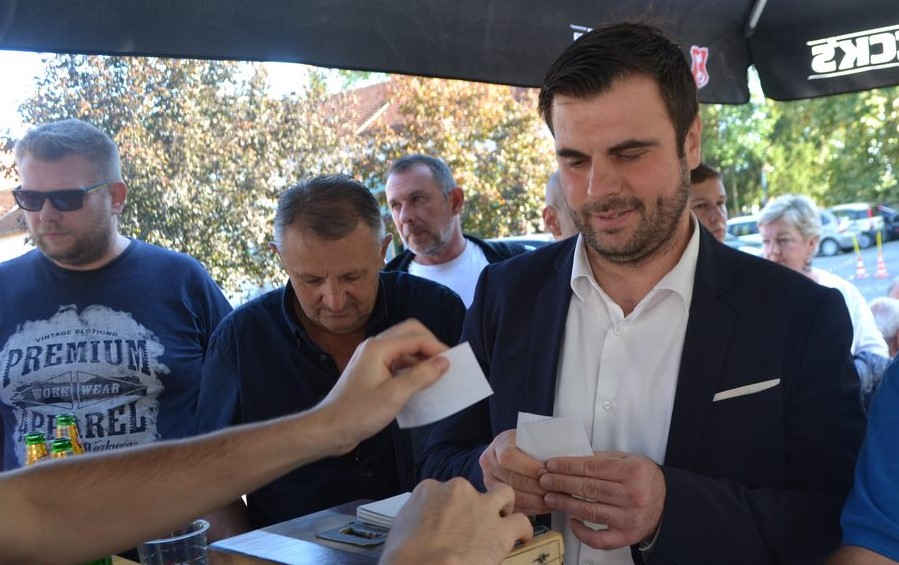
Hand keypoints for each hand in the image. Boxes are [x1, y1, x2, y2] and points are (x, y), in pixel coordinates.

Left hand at [316, 319, 449, 453]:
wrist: (329, 429)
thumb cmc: (359, 413)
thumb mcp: (395, 395)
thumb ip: (421, 376)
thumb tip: (444, 362)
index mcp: (378, 347)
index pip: (415, 337)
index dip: (437, 347)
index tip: (454, 363)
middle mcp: (374, 347)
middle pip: (410, 334)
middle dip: (430, 346)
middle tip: (446, 364)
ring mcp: (371, 359)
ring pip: (403, 348)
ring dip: (421, 357)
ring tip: (437, 374)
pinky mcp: (371, 372)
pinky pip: (397, 361)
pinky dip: (411, 368)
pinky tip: (420, 383)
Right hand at [379, 478, 532, 564]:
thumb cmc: (405, 557)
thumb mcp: (400, 528)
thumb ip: (417, 519)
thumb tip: (424, 527)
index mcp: (429, 490)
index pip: (441, 492)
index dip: (446, 509)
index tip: (446, 523)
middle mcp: (457, 490)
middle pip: (472, 491)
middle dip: (474, 504)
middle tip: (472, 524)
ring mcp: (481, 507)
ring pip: (504, 495)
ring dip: (504, 507)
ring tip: (503, 522)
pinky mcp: (500, 529)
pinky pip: (521, 522)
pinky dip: (523, 531)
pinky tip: (522, 539)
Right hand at [479, 429, 549, 514]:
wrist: (521, 452)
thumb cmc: (533, 444)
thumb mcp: (536, 437)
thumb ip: (543, 444)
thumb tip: (559, 459)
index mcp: (499, 444)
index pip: (508, 456)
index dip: (528, 466)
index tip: (546, 471)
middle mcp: (490, 463)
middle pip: (511, 478)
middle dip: (536, 486)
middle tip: (555, 489)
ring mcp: (490, 481)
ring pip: (512, 495)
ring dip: (536, 500)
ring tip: (554, 498)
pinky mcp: (497, 497)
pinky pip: (514, 507)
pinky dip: (533, 509)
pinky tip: (547, 506)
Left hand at [541, 451, 664, 549]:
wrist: (667, 502)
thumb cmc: (644, 478)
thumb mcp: (628, 459)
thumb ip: (602, 459)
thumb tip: (570, 459)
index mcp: (632, 472)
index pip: (592, 468)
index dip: (568, 466)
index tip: (552, 465)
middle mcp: (633, 495)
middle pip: (588, 488)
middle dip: (562, 483)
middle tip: (545, 479)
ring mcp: (629, 518)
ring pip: (589, 511)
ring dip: (565, 503)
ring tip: (550, 497)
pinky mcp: (627, 536)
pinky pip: (599, 539)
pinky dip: (582, 532)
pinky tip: (571, 520)